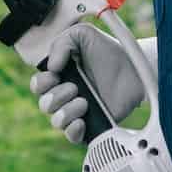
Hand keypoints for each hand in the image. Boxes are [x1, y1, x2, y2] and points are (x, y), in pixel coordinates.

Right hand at [28, 26, 157, 143]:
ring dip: (66, 112)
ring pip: (56, 121)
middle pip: (44, 104)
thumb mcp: (83, 34)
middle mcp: (66, 94)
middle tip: (75, 87)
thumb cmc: (108, 51)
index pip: (38, 85)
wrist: (133, 68)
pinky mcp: (91, 125)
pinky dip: (72, 130)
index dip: (42, 82)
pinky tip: (82, 121)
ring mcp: (77, 111)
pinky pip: (72, 136)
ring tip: (84, 102)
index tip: (56, 74)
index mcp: (60, 75)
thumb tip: (51, 67)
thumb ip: (61, 43)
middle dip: (57, 96)